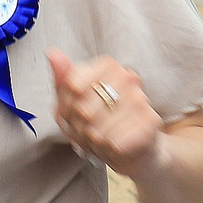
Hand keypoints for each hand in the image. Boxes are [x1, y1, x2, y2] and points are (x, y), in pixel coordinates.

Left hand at [47, 50, 166, 178]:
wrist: (136, 150)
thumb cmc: (101, 124)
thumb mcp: (75, 102)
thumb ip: (63, 80)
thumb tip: (52, 53)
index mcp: (109, 65)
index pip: (72, 85)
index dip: (66, 106)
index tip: (73, 114)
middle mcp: (128, 77)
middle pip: (82, 108)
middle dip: (77, 127)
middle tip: (85, 133)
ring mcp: (141, 99)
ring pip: (96, 127)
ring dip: (91, 141)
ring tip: (98, 141)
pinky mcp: (150, 123)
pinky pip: (113, 141)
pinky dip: (107, 150)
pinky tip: (113, 147)